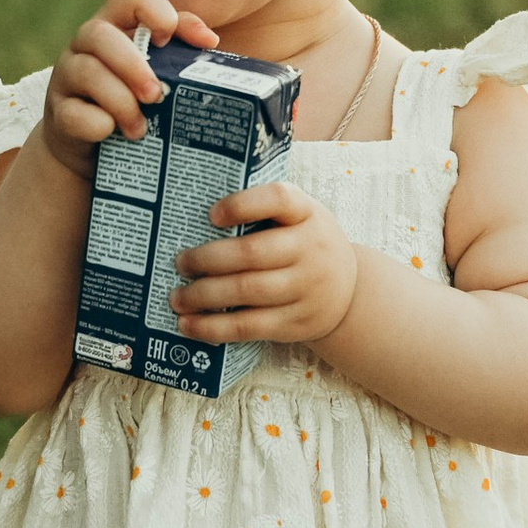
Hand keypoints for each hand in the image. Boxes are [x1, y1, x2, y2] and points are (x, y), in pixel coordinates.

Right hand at [41, 0, 217, 174]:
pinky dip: (98, 125)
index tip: (167, 40)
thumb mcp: (157, 71)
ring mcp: (67, 76)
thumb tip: (209, 40)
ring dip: (121, 101)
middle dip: (133, 66)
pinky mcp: (58, 112)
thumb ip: (180, 48)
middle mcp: (85, 44)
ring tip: (140, 127)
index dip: (155, 11)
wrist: (92, 148)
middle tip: (156, 95)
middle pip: (100, 34)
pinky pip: (73, 114)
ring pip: (88, 72)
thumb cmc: (134, 100)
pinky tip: (112, 134)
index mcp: (115, 25)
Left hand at [172, 179, 360, 346]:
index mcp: (307, 213)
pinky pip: (249, 326)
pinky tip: (188, 325)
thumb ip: (264, 211)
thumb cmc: (307, 246)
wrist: (349, 292)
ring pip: (246, 291)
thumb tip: (197, 220)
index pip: (278, 199)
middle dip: (207, 259)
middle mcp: (310, 249)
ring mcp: (305, 289)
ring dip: (203, 295)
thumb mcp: (300, 218)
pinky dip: (213, 328)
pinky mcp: (295, 323)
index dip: (242, 205)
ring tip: (177, 296)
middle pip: (251, 253)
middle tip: (180, 263)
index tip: (211, 215)